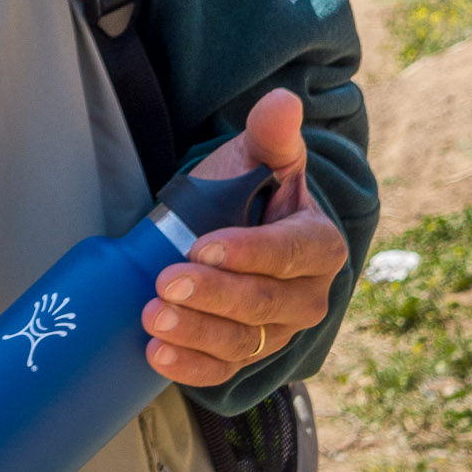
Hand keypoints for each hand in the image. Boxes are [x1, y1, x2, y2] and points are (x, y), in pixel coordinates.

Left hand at [141, 87, 347, 388]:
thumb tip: (282, 100)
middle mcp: (309, 296)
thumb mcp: (258, 155)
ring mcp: (279, 331)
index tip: (202, 246)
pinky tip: (158, 356)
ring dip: (196, 333)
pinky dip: (192, 368)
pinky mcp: (248, 354)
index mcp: (320, 245)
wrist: (231, 227)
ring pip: (243, 341)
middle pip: (264, 303)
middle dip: (213, 296)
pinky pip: (225, 371)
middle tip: (165, 283)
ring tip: (152, 318)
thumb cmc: (249, 188)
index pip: (288, 254)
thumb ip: (271, 133)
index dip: (248, 253)